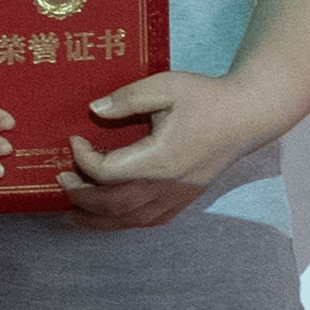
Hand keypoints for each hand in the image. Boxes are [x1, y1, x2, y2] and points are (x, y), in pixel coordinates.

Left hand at [64, 70, 272, 229]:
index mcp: (160, 159)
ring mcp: (178, 196)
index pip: (108, 173)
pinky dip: (125, 223)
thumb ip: (127, 98)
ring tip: (72, 215)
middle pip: (114, 205)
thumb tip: (94, 110)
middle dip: (81, 198)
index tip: (74, 140)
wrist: (248, 115)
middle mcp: (168, 185)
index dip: (83, 160)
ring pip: (131, 220)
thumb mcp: (165, 86)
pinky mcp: (185, 198)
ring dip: (98, 220)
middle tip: (61, 181)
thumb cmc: (207, 98)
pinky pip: (150, 220)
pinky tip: (110, 217)